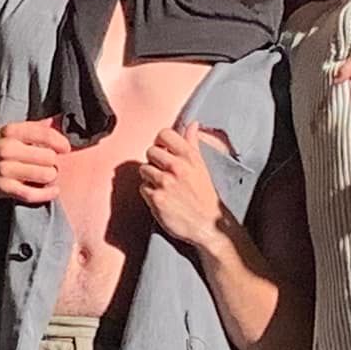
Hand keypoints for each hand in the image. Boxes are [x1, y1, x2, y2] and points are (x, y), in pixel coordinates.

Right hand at [0, 117, 70, 202]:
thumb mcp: (11, 131)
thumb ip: (35, 129)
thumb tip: (61, 125)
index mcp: (11, 131)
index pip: (45, 134)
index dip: (60, 142)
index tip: (65, 149)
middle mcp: (7, 148)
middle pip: (48, 157)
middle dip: (53, 162)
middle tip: (48, 164)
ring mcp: (4, 168)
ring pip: (45, 175)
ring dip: (50, 176)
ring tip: (45, 175)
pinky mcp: (3, 187)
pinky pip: (33, 193)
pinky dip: (47, 194)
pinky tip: (53, 190)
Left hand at [139, 123, 229, 249]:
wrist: (208, 225)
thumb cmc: (204, 196)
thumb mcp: (201, 166)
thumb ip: (193, 143)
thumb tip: (193, 124)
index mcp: (189, 156)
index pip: (164, 134)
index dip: (161, 142)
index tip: (164, 151)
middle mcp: (177, 167)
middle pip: (150, 151)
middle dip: (155, 161)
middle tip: (164, 173)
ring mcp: (165, 183)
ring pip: (144, 169)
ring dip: (150, 178)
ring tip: (164, 187)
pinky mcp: (156, 198)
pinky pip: (142, 187)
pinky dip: (149, 193)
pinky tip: (162, 198)